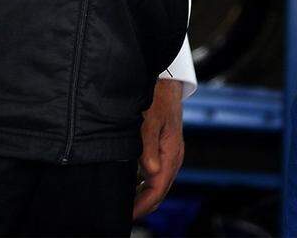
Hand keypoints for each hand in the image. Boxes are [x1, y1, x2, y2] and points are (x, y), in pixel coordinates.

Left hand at [133, 79, 184, 218]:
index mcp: (171, 153)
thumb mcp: (150, 120)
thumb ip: (149, 147)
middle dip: (143, 205)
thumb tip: (151, 173)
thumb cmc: (158, 98)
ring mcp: (169, 153)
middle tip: (124, 214)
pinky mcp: (163, 148)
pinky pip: (155, 173)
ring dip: (143, 195)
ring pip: (157, 183)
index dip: (142, 205)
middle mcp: (172, 157)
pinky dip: (144, 183)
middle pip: (159, 190)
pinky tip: (131, 185)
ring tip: (126, 204)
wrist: (166, 82)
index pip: (158, 188)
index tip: (128, 214)